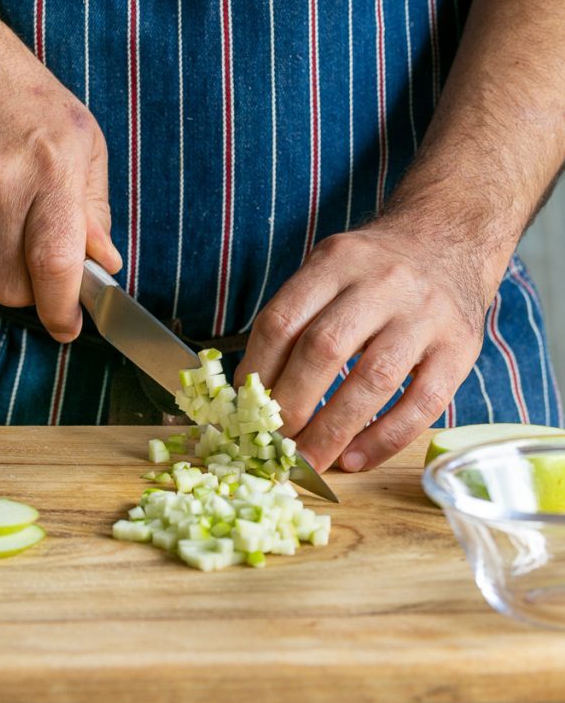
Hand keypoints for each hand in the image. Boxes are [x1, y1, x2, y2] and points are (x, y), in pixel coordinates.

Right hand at [0, 0, 121, 342]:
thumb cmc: (22, 95)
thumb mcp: (81, 138)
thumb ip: (94, 207)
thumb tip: (104, 263)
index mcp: (52, 170)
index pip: (55, 264)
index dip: (62, 309)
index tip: (68, 327)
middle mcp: (1, 186)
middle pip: (11, 288)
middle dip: (29, 294)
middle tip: (38, 271)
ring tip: (4, 219)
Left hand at [235, 217, 493, 471]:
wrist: (450, 239)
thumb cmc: (374, 269)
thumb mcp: (329, 268)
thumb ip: (295, 316)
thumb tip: (251, 389)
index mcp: (337, 261)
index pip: (283, 321)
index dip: (257, 371)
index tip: (244, 408)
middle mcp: (382, 283)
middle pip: (324, 349)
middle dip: (291, 405)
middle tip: (274, 442)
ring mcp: (425, 315)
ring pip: (373, 380)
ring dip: (332, 430)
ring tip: (307, 462)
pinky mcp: (459, 348)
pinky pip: (421, 404)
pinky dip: (383, 439)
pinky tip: (354, 459)